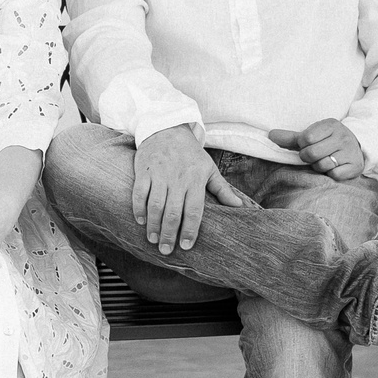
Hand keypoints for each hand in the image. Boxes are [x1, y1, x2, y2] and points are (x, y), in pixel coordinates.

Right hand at [132, 125, 248, 255]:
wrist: (167, 128)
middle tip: (167, 250)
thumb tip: (239, 207)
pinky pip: (139, 193)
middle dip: (169, 234)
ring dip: (154, 225)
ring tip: (153, 240)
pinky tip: (141, 221)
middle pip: (173, 212)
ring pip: (155, 205)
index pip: (194, 210)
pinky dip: (138, 208)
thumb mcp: (209, 168)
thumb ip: (222, 189)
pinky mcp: (143, 171)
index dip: (190, 230)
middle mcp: (177, 178)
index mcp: (195, 179)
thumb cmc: (190, 153)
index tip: (187, 246)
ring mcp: (159, 174)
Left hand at [267, 119, 365, 179]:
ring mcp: (350, 151)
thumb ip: (291, 137)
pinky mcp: (355, 166)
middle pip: (312, 153)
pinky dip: (331, 174)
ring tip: (324, 160)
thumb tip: (270, 135)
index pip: (306, 138)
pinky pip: (334, 175)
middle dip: (308, 157)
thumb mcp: (313, 135)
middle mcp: (342, 136)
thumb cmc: (328, 140)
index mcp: (330, 125)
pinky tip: (334, 167)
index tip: (307, 145)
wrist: (356, 147)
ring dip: (319, 166)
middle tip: (313, 156)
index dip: (302, 145)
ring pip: (323, 165)